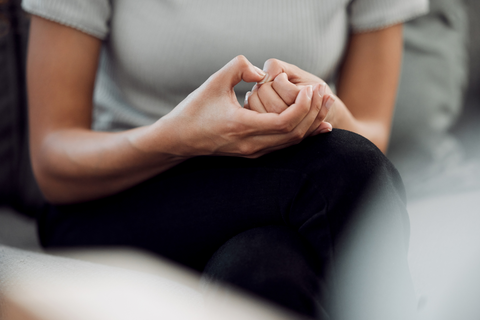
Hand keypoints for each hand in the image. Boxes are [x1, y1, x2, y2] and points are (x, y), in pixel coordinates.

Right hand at [156, 56, 323, 157]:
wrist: (179, 139)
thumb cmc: (194, 109)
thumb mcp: (214, 82)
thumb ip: (239, 67)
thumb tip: (264, 73)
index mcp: (242, 126)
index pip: (285, 121)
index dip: (303, 105)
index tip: (311, 88)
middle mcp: (251, 144)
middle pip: (294, 134)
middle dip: (314, 113)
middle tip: (325, 92)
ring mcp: (253, 152)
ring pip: (292, 142)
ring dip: (311, 123)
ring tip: (325, 104)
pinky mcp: (254, 153)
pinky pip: (285, 146)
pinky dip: (302, 134)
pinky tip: (317, 126)